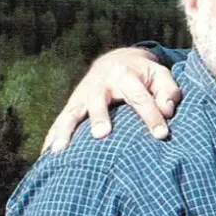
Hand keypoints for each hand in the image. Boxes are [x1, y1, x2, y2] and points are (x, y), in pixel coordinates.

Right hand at [42, 48, 182, 152]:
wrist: (118, 61)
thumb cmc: (145, 76)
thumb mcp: (161, 76)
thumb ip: (169, 92)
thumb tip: (167, 110)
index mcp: (126, 75)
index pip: (140, 98)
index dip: (152, 116)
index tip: (161, 135)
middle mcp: (101, 83)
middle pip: (98, 100)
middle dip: (99, 116)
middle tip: (101, 135)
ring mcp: (83, 94)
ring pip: (73, 111)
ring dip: (66, 130)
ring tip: (60, 151)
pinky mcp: (73, 104)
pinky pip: (61, 120)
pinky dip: (54, 135)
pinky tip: (47, 153)